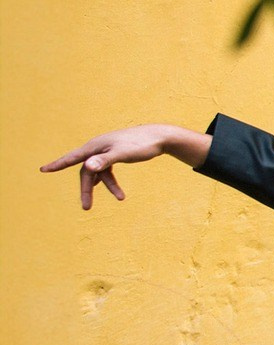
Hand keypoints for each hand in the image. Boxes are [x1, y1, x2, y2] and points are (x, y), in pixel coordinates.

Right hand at [40, 124, 209, 209]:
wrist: (159, 137)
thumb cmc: (141, 145)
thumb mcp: (123, 154)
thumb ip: (105, 161)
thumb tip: (87, 167)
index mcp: (95, 147)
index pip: (72, 158)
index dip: (57, 164)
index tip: (43, 170)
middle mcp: (97, 148)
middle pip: (86, 171)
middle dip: (87, 189)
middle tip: (86, 207)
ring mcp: (106, 151)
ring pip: (98, 172)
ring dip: (107, 186)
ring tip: (121, 198)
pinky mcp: (115, 154)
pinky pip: (107, 170)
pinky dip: (110, 181)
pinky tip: (116, 192)